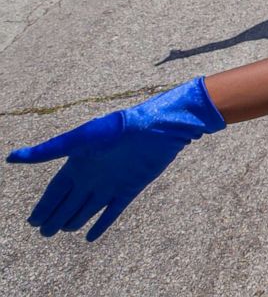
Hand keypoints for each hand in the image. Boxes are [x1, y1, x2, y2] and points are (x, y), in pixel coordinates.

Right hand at [7, 78, 224, 240]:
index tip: (32, 221)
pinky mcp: (131, 188)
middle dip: (56, 217)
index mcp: (79, 164)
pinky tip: (91, 236)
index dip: (44, 206)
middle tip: (43, 233)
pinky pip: (113, 211)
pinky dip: (102, 223)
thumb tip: (11, 158)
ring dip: (75, 220)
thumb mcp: (80, 139)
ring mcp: (112, 183)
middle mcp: (93, 176)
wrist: (157, 126)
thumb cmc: (117, 128)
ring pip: (88, 208)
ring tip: (63, 231)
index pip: (55, 191)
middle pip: (70, 202)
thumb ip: (48, 151)